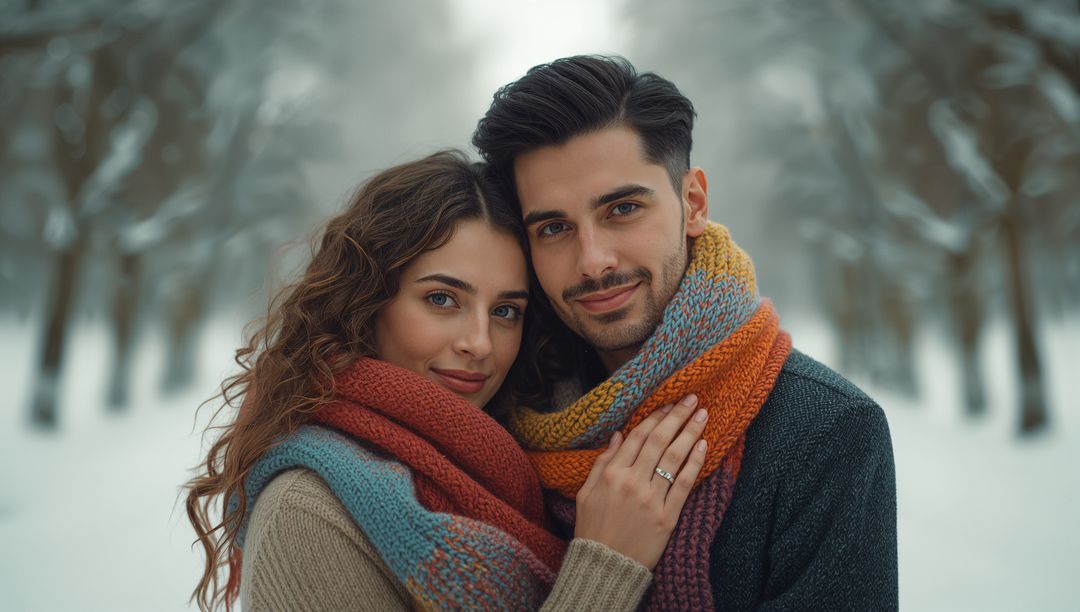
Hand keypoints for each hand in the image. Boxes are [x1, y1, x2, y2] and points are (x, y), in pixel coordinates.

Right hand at [573, 394, 707, 568]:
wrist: (605, 566)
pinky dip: (695, 463)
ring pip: (674, 458)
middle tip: (692, 400)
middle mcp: (632, 482)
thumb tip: (618, 436)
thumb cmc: (593, 529)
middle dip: (677, 417)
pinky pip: (685, 484)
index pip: (638, 436)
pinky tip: (704, 446)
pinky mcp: (667, 517)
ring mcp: (651, 499)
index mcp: (611, 473)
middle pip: (659, 441)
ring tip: (702, 416)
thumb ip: (602, 462)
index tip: (669, 404)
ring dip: (690, 433)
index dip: (655, 417)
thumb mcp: (586, 493)